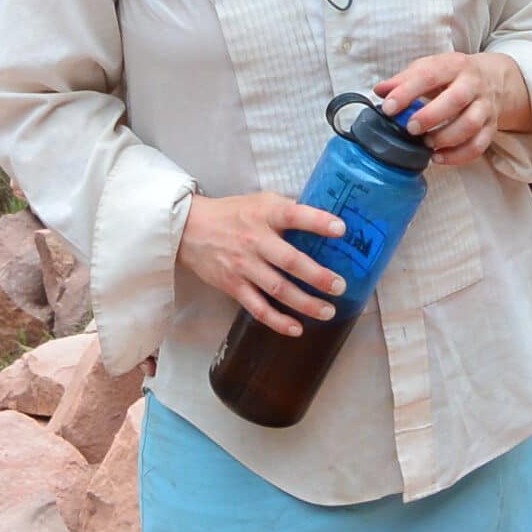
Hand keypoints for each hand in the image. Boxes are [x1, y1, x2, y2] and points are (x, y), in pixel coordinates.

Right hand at [179, 193, 344, 337]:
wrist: (189, 229)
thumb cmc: (233, 214)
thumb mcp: (261, 201)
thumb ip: (289, 209)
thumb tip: (327, 218)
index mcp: (265, 215)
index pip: (294, 215)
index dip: (318, 222)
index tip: (341, 229)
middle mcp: (255, 241)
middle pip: (290, 261)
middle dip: (318, 276)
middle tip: (340, 286)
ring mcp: (244, 266)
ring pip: (278, 289)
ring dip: (305, 303)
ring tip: (328, 311)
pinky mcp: (233, 286)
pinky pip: (258, 308)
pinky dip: (277, 321)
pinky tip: (296, 329)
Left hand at [373, 51, 530, 166]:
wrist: (494, 79)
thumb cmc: (453, 75)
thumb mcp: (430, 68)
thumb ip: (405, 79)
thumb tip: (380, 91)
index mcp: (453, 65)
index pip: (430, 75)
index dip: (407, 92)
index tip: (389, 107)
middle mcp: (472, 84)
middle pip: (457, 99)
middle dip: (431, 116)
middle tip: (410, 128)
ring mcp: (485, 106)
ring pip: (471, 124)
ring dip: (446, 138)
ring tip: (426, 144)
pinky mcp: (491, 127)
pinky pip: (479, 145)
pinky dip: (458, 156)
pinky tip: (438, 157)